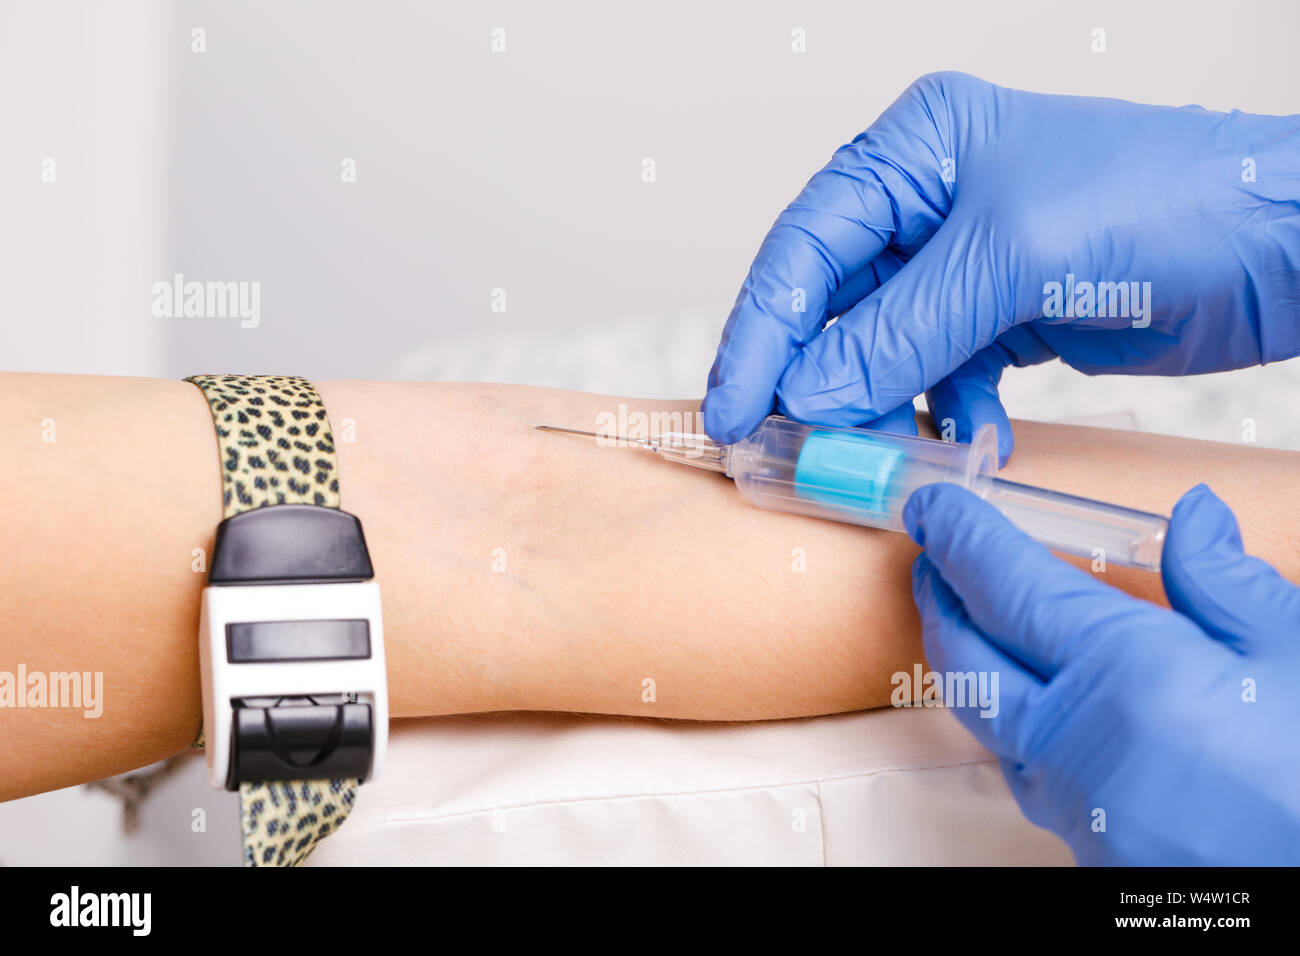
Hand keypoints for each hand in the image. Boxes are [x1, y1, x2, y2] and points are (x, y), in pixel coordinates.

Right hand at [703, 72, 1299, 460]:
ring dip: (876, 412)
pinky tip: (966, 444)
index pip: (805, 247)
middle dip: (811, 382)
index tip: (736, 410)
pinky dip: (943, 417)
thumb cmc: (1168, 202)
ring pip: (880, 351)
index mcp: (917, 149)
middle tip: (787, 452)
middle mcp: (929, 201)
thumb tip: (806, 391)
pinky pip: (940, 376)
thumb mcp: (1014, 260)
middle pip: (833, 305)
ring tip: (874, 462)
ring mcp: (964, 264)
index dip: (761, 333)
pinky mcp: (1003, 316)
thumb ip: (900, 331)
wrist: (1284, 245)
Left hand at [903, 481, 1299, 864]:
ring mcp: (1074, 805)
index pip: (1004, 588)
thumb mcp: (1297, 655)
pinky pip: (1028, 774)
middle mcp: (1076, 742)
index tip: (934, 508)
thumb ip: (1227, 582)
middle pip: (963, 659)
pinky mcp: (1087, 851)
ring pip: (985, 722)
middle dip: (938, 600)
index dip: (960, 539)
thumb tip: (1193, 515)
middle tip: (936, 557)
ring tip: (978, 619)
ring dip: (968, 664)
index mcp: (1125, 673)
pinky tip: (1042, 704)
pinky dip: (1016, 726)